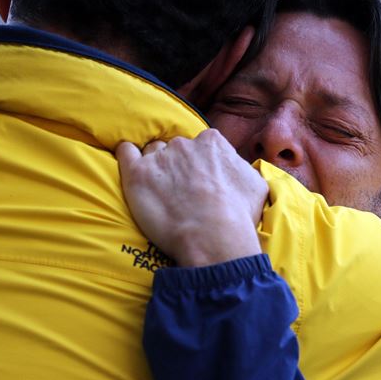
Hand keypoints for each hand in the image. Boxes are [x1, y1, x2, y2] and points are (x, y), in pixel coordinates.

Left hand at [116, 129, 267, 266]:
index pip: (199, 145)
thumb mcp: (256, 185)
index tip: (198, 182)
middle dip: (176, 166)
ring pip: (152, 152)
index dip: (198, 164)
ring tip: (158, 190)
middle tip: (179, 192)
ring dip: (154, 166)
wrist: (213, 237)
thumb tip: (235, 167)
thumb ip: (240, 168)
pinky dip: (126, 155)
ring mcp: (159, 157)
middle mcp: (184, 144)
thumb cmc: (238, 216)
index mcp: (212, 142)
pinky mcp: (137, 174)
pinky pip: (125, 152)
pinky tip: (130, 165)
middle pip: (174, 149)